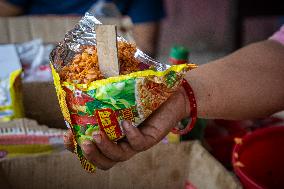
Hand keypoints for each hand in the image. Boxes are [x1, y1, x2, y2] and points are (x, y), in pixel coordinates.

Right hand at [64, 88, 188, 169]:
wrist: (172, 93)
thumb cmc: (144, 90)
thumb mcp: (122, 86)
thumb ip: (106, 81)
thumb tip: (89, 63)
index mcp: (111, 131)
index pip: (91, 146)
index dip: (76, 146)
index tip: (67, 137)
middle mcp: (122, 140)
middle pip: (103, 159)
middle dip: (90, 154)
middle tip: (83, 142)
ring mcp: (135, 141)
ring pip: (118, 156)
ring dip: (105, 149)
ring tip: (97, 135)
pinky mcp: (150, 138)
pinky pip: (138, 144)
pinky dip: (130, 135)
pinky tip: (126, 123)